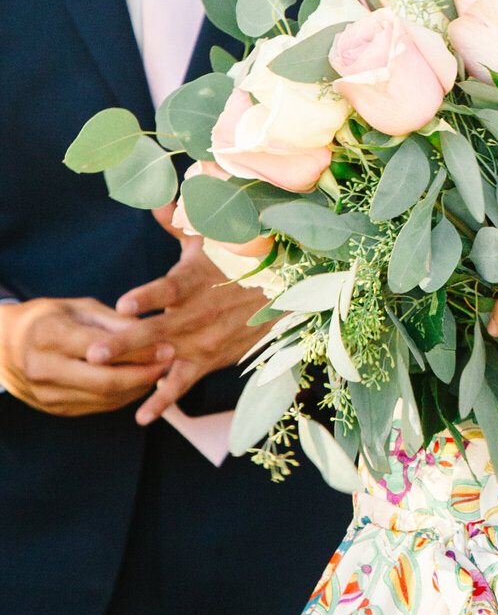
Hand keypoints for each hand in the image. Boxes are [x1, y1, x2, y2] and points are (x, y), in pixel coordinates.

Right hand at [0, 294, 174, 415]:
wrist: (3, 346)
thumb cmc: (45, 319)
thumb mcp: (78, 308)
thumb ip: (114, 322)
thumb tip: (151, 333)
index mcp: (50, 337)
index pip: (105, 350)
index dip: (141, 351)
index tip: (168, 345)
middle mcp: (46, 369)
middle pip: (107, 382)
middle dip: (145, 374)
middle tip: (169, 362)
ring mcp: (48, 394)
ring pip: (106, 398)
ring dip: (138, 388)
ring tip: (159, 371)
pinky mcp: (55, 409)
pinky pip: (97, 407)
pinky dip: (122, 396)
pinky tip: (137, 382)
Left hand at [109, 208, 270, 427]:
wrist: (285, 294)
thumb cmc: (240, 261)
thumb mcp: (212, 238)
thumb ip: (179, 223)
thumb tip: (158, 199)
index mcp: (195, 282)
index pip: (169, 290)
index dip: (149, 297)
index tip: (125, 304)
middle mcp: (197, 314)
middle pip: (157, 331)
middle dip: (125, 343)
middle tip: (95, 352)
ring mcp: (202, 341)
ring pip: (164, 358)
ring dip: (137, 371)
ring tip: (108, 378)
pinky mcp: (208, 360)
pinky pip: (183, 382)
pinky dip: (163, 400)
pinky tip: (141, 415)